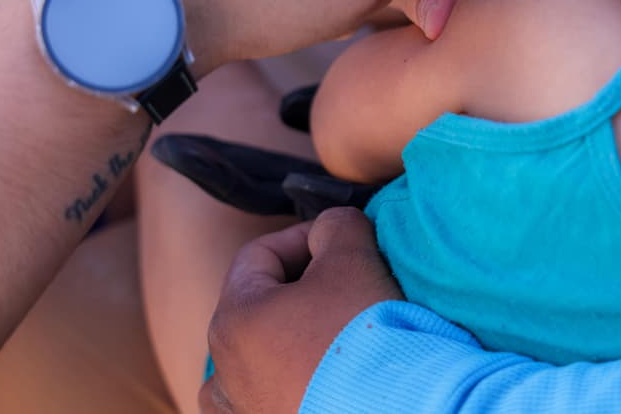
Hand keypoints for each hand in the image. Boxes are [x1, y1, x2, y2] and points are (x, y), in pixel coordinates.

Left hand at [201, 208, 400, 413]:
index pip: (260, 254)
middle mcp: (224, 373)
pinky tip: (327, 382)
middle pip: (263, 306)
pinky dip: (293, 382)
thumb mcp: (354, 258)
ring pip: (263, 358)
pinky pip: (271, 398)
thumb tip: (330, 229)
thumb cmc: (365, 339)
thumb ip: (336, 225)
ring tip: (341, 340)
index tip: (346, 243)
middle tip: (352, 286)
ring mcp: (243, 411)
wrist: (396, 410)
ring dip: (296, 340)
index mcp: (232, 320)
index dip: (306, 237)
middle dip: (306, 288)